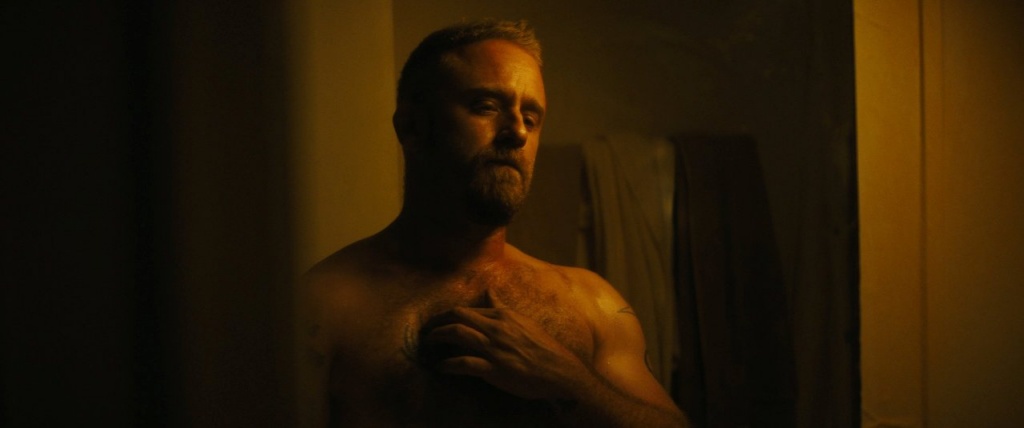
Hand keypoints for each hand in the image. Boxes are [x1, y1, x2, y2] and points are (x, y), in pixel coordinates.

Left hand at [422, 289, 589, 399]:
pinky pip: (463, 363)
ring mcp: (495, 348)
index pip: (469, 310)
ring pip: (457, 333)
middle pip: (458, 316)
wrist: (561, 371)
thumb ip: (502, 308)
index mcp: (504, 316)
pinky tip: (440, 367)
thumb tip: (489, 291)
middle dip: (438, 322)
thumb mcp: (524, 323)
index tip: (440, 323)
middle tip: (427, 331)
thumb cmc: (544, 348)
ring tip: (428, 344)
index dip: (450, 316)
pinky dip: (448, 364)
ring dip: (438, 337)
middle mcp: (497, 328)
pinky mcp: (494, 368)